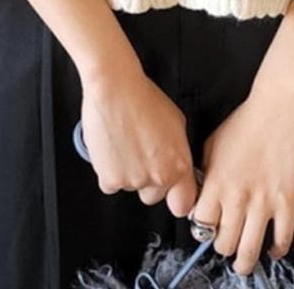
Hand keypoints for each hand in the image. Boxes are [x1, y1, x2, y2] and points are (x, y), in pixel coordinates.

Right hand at [79, 59, 198, 217]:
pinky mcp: (109, 178)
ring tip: (127, 144)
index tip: (173, 194)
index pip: (183, 203)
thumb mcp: (176, 123)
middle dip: (149, 181)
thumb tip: (176, 164)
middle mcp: (158, 177)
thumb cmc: (144, 99)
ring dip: (129, 173)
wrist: (115, 90)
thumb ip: (178, 152)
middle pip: (154, 196)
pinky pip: (111, 184)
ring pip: (131, 188)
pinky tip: (113, 149)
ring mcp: (133, 180)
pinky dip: (110, 171)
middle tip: (143, 156)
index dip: (177, 198)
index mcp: (178, 165)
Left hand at [192, 81, 293, 273]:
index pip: (200, 224)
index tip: (209, 229)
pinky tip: (275, 249)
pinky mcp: (287, 200)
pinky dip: (278, 250)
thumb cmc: (248, 118)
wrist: (279, 105)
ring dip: (245, 262)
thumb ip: (206, 169)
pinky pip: (282, 238)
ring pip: (249, 250)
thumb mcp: (214, 141)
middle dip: (223, 248)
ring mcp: (263, 201)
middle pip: (223, 243)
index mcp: (216, 181)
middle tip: (227, 246)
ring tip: (244, 263)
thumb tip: (203, 187)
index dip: (203, 229)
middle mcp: (237, 196)